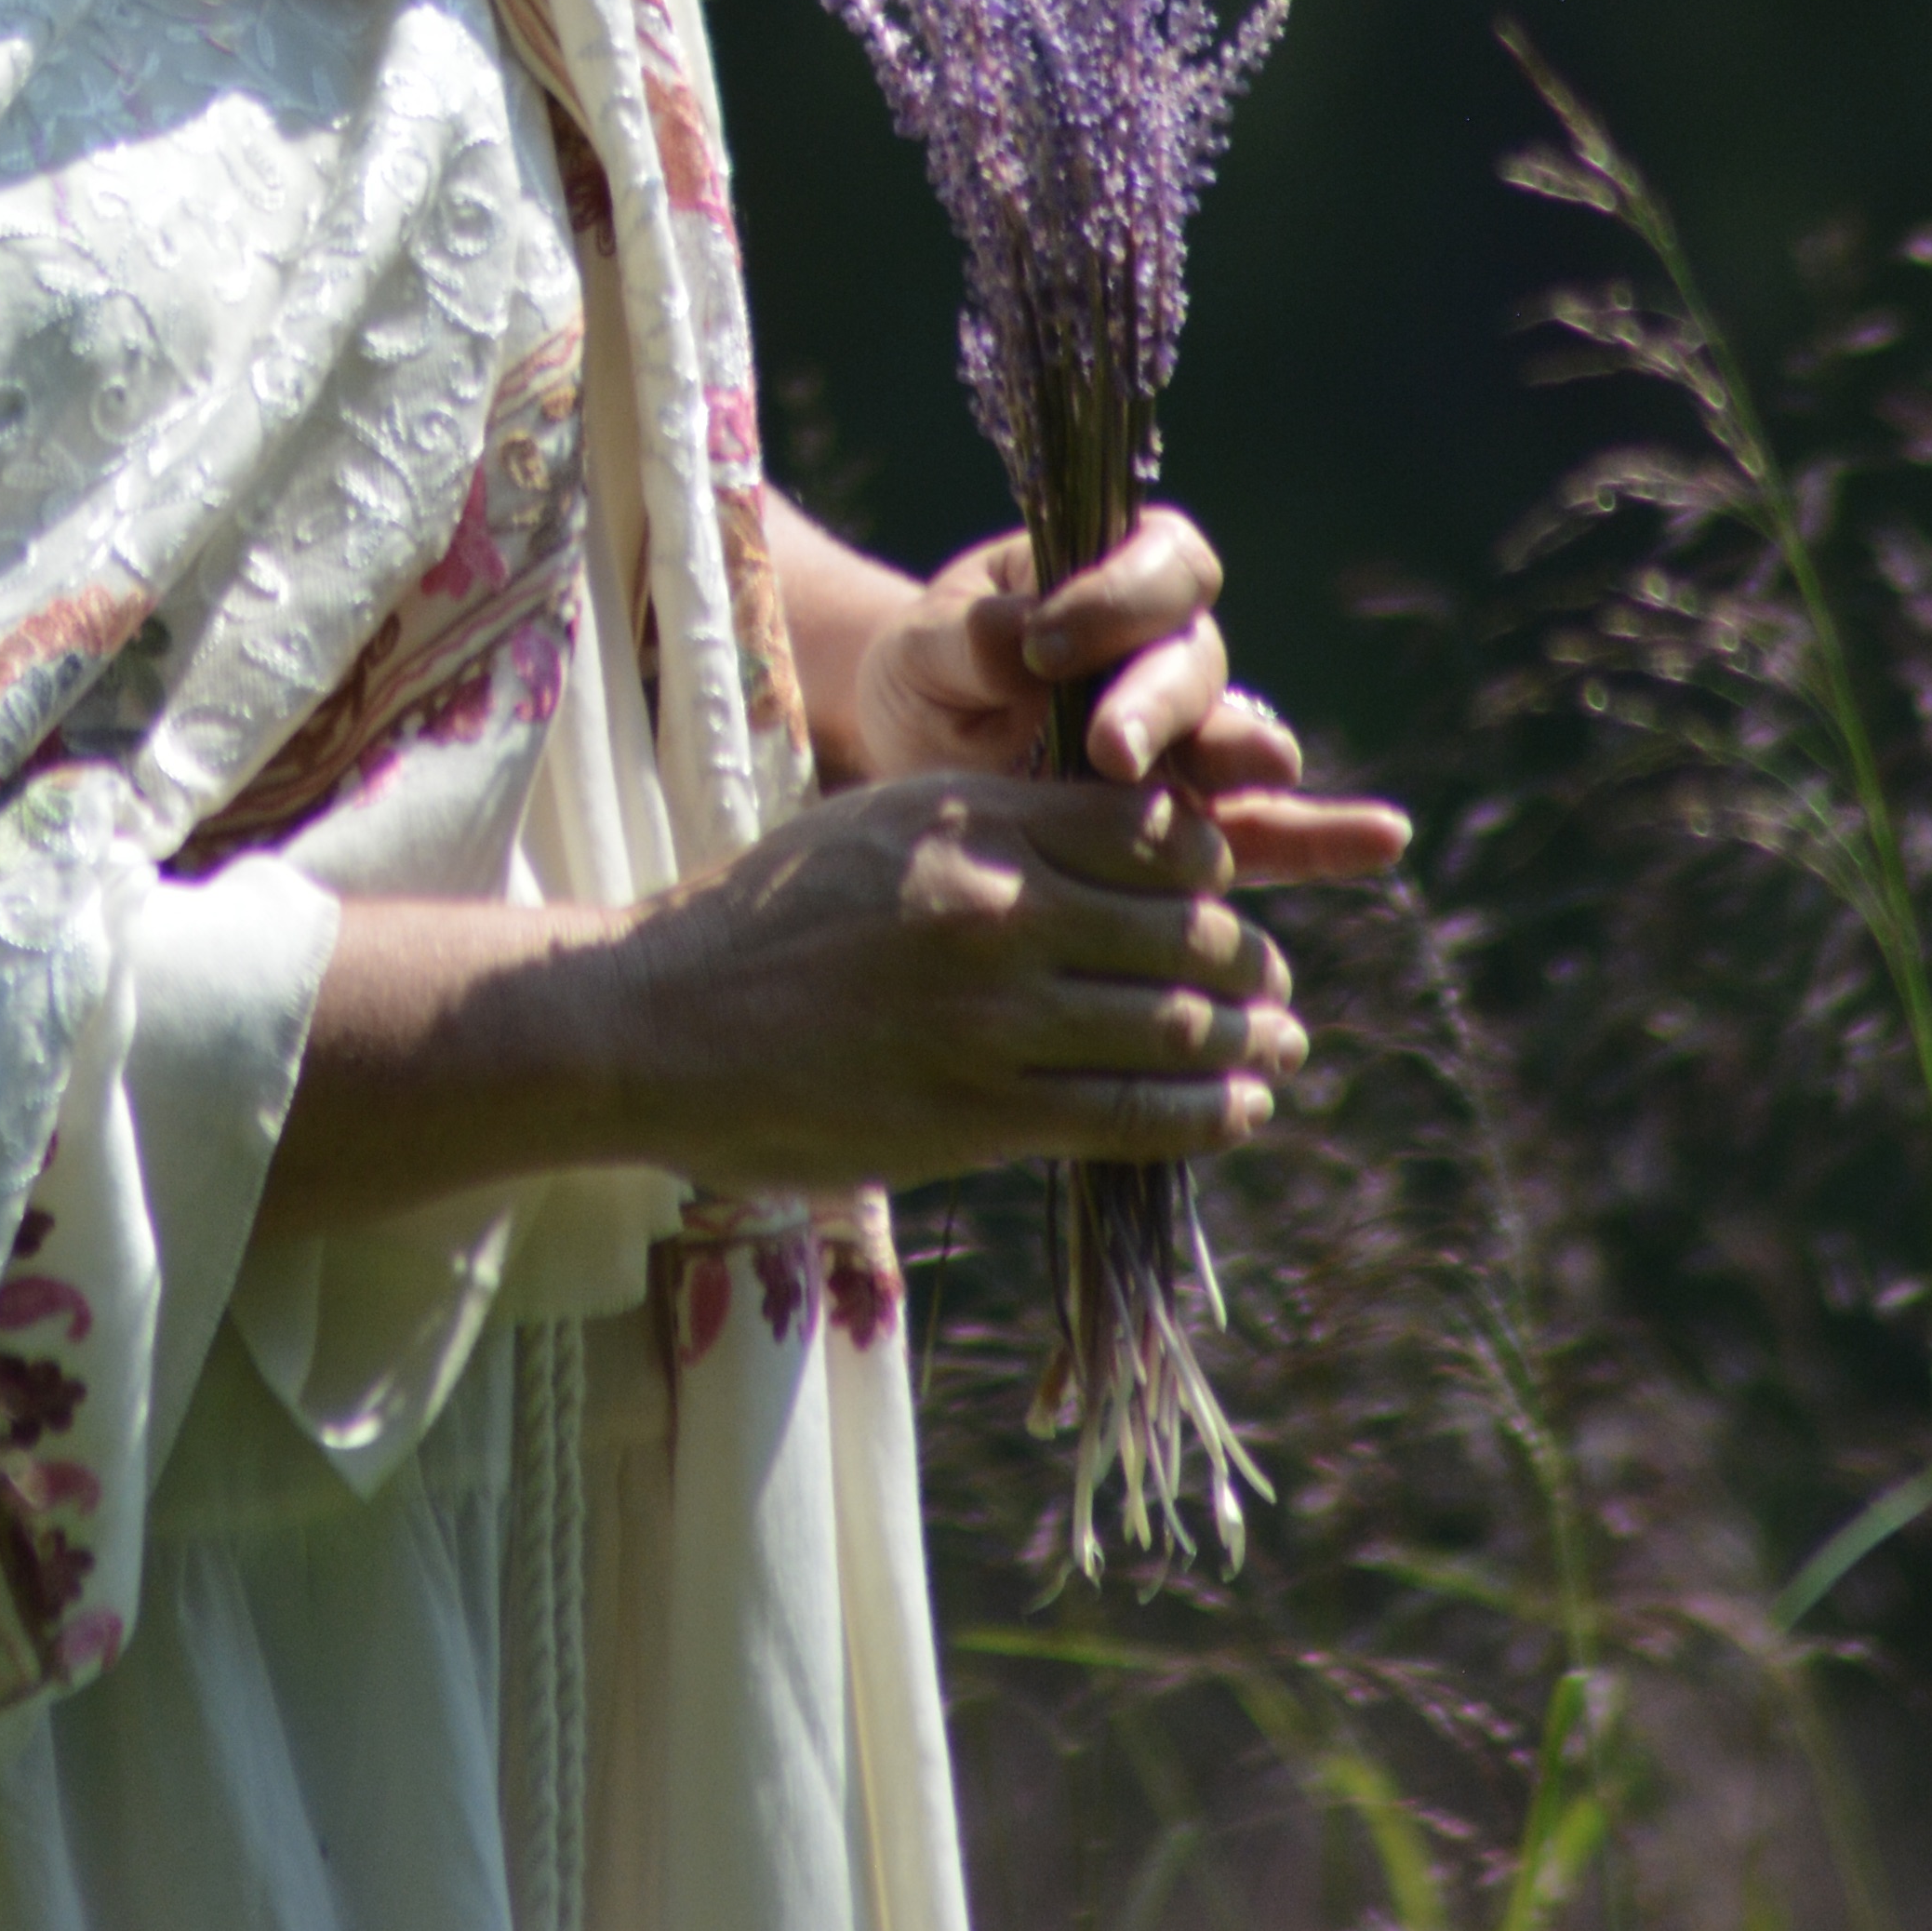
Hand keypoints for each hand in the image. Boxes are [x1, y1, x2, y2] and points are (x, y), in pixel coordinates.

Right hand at [603, 769, 1306, 1197]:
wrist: (655, 1023)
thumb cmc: (766, 920)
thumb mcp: (880, 828)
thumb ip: (995, 833)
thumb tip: (1120, 858)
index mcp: (969, 817)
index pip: (1153, 829)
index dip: (1210, 864)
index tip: (1221, 893)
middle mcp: (995, 905)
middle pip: (1186, 928)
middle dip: (1248, 961)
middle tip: (1272, 984)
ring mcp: (991, 1014)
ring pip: (1176, 1025)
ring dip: (1250, 1041)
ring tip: (1276, 1048)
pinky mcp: (980, 1111)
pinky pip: (1134, 1112)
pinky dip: (1206, 1112)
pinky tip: (1236, 1108)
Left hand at [846, 505, 1409, 887]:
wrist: (918, 758)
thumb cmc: (929, 676)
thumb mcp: (923, 647)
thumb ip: (966, 638)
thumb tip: (1019, 637)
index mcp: (1113, 575)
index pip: (1162, 561)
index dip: (1122, 595)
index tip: (1043, 642)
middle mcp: (1171, 654)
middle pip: (1199, 663)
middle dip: (1158, 702)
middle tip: (1106, 750)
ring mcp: (1194, 742)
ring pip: (1239, 743)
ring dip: (1238, 763)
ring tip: (1255, 775)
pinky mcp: (1196, 821)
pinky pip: (1270, 827)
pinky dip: (1326, 836)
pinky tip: (1385, 839)